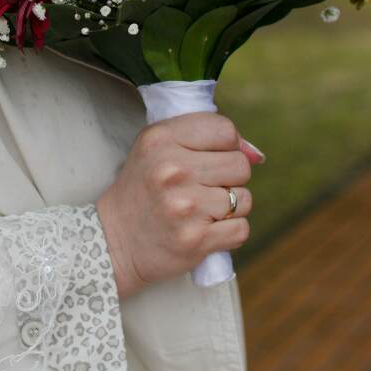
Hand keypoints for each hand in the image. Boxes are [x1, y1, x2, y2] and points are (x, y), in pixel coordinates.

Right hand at [95, 113, 261, 298]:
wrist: (113, 240)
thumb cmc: (142, 189)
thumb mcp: (159, 148)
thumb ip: (204, 138)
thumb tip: (257, 154)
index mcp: (161, 139)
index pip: (226, 131)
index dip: (226, 146)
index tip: (208, 159)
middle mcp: (172, 169)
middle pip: (240, 165)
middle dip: (229, 178)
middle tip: (203, 188)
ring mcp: (185, 206)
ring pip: (244, 199)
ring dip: (229, 208)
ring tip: (200, 211)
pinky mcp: (196, 239)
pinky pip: (241, 229)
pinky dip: (229, 233)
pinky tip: (204, 230)